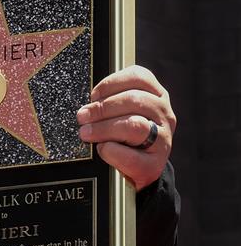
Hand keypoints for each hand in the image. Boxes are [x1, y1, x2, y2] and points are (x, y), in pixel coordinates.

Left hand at [77, 65, 175, 189]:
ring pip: (133, 125)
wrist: (141, 168)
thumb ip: (110, 101)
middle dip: (102, 108)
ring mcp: (163, 139)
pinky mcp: (155, 163)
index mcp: (156, 95)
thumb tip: (87, 107)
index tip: (94, 95)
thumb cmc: (126, 135)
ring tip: (86, 133)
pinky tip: (103, 148)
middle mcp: (164, 114)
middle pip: (134, 100)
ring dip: (103, 128)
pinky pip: (130, 155)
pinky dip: (111, 151)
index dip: (112, 83)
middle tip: (82, 116)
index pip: (139, 77)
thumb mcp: (123, 111)